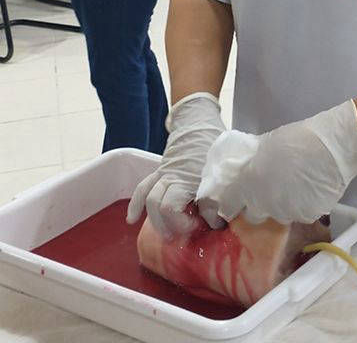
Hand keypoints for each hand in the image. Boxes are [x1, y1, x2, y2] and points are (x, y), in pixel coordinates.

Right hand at [126, 93, 226, 237]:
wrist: (199, 122)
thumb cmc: (215, 146)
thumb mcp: (222, 171)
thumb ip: (217, 198)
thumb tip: (215, 224)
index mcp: (189, 176)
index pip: (172, 206)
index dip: (183, 223)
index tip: (202, 226)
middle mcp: (173, 176)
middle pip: (159, 205)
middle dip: (169, 225)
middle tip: (184, 235)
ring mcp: (164, 173)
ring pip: (149, 198)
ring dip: (155, 219)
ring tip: (166, 234)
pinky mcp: (159, 171)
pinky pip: (142, 187)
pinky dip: (136, 204)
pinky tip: (131, 219)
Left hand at [197, 99, 356, 225]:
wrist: (332, 148)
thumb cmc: (297, 139)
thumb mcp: (265, 144)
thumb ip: (251, 161)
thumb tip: (243, 167)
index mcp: (249, 184)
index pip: (228, 205)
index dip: (229, 204)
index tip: (232, 203)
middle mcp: (264, 204)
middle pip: (252, 216)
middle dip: (255, 207)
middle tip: (265, 192)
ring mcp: (286, 213)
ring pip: (277, 216)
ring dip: (279, 206)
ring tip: (291, 188)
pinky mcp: (306, 218)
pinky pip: (298, 215)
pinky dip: (299, 206)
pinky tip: (307, 191)